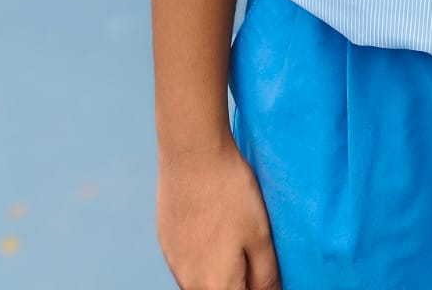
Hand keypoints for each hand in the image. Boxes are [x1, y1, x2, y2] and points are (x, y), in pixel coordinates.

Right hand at [157, 140, 280, 289]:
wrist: (191, 154)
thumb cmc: (229, 192)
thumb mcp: (260, 235)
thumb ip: (266, 276)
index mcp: (217, 286)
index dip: (258, 289)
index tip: (263, 272)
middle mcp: (189, 283)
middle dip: (239, 283)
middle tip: (253, 256)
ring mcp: (174, 264)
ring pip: (201, 283)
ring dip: (220, 274)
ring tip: (234, 239)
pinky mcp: (166, 244)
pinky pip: (187, 266)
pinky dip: (203, 259)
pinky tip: (214, 230)